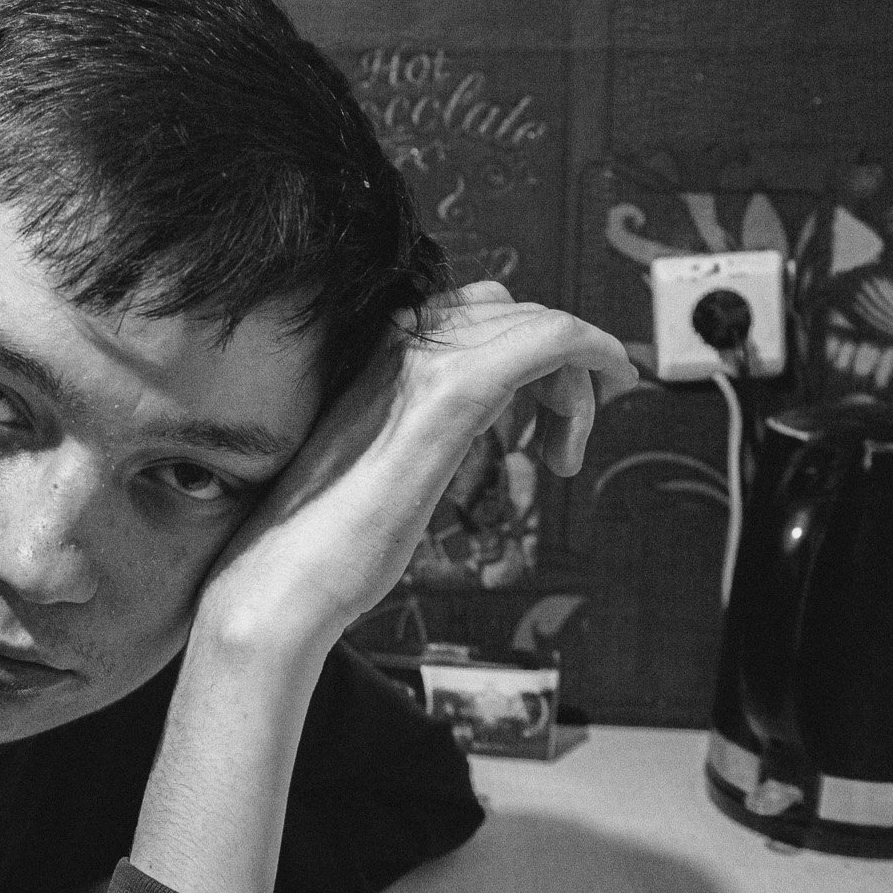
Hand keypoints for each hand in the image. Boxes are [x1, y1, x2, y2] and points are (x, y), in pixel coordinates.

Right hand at [195, 282, 637, 654]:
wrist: (283, 582)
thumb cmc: (323, 546)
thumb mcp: (381, 472)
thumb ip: (414, 438)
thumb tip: (443, 441)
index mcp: (375, 362)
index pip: (470, 315)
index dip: (523, 351)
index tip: (548, 410)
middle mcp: (397, 348)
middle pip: (508, 310)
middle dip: (556, 365)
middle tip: (562, 441)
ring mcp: (422, 366)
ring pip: (534, 322)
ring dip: (574, 377)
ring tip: (564, 451)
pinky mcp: (451, 397)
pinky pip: (545, 341)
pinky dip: (593, 350)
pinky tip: (609, 386)